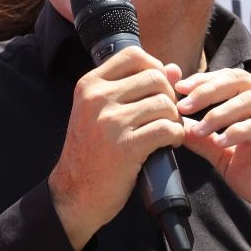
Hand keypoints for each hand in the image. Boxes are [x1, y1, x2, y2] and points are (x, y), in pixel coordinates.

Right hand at [49, 46, 186, 250]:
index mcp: (89, 85)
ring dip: (174, 119)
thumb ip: (132, 88)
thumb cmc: (91, 152)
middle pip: (155, 78)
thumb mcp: (99, 113)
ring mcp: (111, 122)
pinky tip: (170, 144)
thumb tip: (173, 68)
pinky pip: (168, 129)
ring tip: (167, 132)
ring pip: (165, 104)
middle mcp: (98, 98)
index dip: (154, 68)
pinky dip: (176, 136)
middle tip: (165, 116)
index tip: (157, 89)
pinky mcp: (127, 146)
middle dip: (168, 96)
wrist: (74, 194)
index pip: (133, 55)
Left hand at [176, 69, 250, 243]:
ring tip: (199, 129)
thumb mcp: (228, 159)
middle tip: (183, 104)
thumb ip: (205, 141)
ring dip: (220, 112)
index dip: (203, 80)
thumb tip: (175, 126)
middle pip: (240, 80)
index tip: (177, 89)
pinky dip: (241, 129)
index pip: (230, 79)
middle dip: (207, 90)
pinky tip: (223, 140)